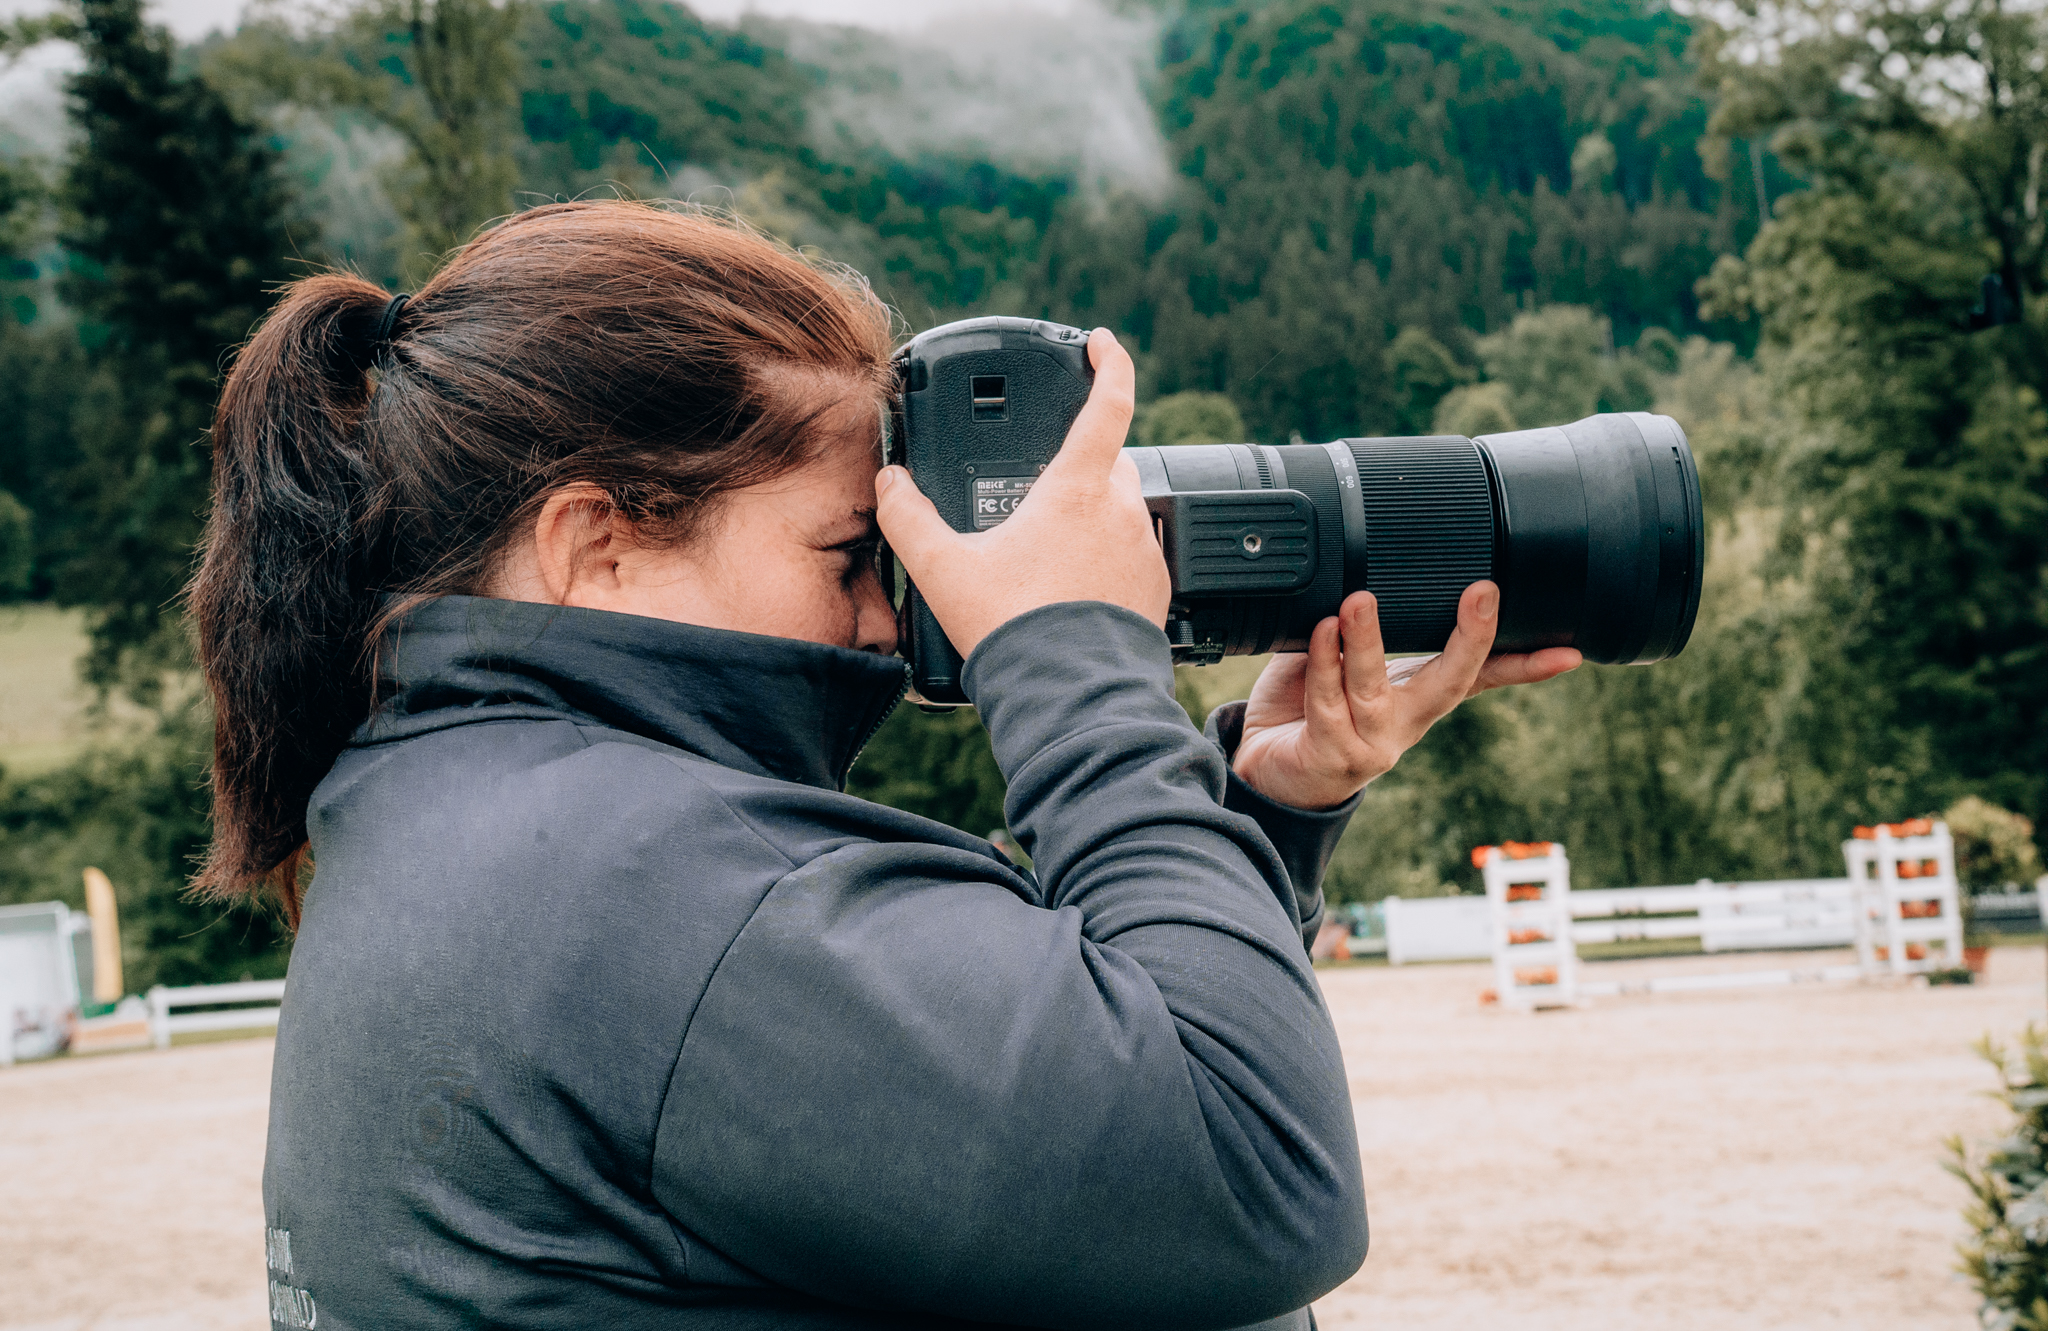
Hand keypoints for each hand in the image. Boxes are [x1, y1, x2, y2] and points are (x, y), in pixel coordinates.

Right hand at [874, 328, 1170, 659]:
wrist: (1070, 697)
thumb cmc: (1013, 630)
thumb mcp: (943, 569)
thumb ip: (909, 519)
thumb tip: (891, 485)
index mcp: (1077, 488)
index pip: (1109, 402)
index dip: (1110, 362)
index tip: (1101, 343)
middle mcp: (1122, 510)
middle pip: (1112, 460)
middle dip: (1083, 461)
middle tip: (1043, 487)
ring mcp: (1144, 550)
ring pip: (1125, 508)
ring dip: (1095, 513)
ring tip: (1051, 547)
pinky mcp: (1156, 588)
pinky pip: (1135, 554)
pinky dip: (1109, 557)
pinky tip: (1074, 585)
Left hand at [1230, 583, 1580, 809]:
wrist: (1267, 771)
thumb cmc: (1308, 709)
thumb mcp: (1343, 663)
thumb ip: (1358, 630)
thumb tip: (1367, 573)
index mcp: (1418, 697)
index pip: (1483, 677)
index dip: (1527, 665)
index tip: (1568, 649)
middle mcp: (1405, 723)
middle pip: (1451, 683)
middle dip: (1472, 639)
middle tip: (1484, 593)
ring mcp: (1372, 743)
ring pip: (1373, 685)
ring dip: (1368, 639)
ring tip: (1360, 600)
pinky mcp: (1332, 755)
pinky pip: (1328, 703)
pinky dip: (1323, 662)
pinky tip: (1321, 630)